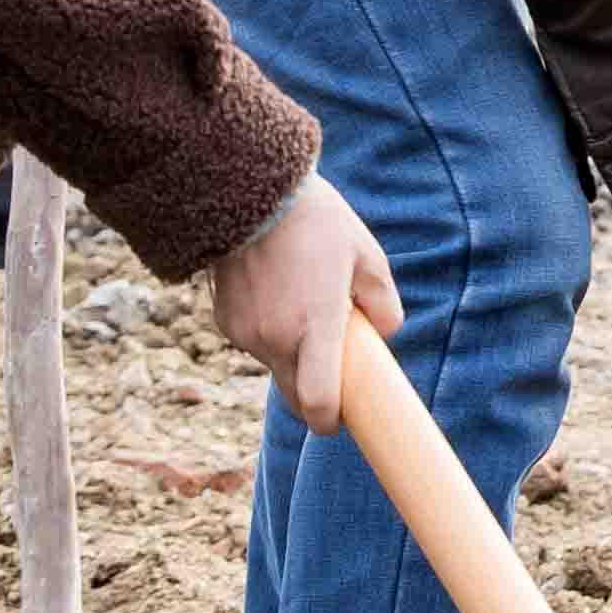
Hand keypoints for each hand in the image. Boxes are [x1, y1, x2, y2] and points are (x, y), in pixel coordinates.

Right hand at [218, 168, 402, 415]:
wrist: (248, 191)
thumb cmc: (316, 221)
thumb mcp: (364, 254)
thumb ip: (382, 301)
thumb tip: (386, 332)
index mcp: (315, 326)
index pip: (318, 402)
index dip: (328, 421)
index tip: (339, 419)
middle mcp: (275, 338)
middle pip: (294, 396)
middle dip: (313, 399)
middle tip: (332, 375)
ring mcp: (246, 332)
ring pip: (275, 365)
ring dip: (292, 354)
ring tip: (303, 305)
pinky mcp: (225, 321)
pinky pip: (254, 342)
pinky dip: (268, 333)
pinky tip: (276, 293)